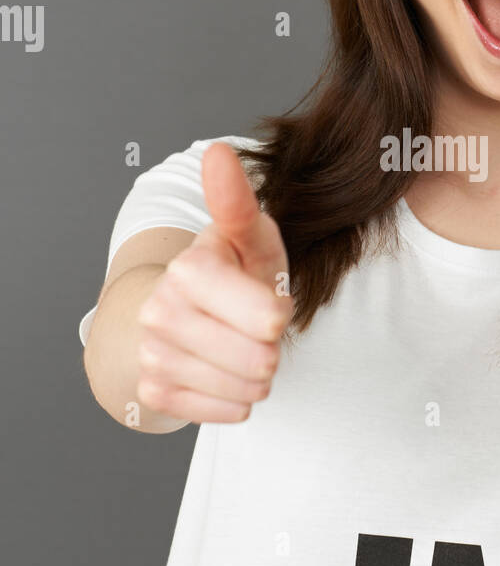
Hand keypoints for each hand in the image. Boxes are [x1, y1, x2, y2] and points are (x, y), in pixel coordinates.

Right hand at [136, 142, 293, 423]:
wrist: (182, 310)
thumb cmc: (232, 268)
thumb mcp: (248, 233)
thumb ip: (239, 201)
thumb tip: (218, 152)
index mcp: (189, 270)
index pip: (271, 320)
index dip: (280, 311)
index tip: (262, 294)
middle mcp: (161, 313)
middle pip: (261, 360)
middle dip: (269, 346)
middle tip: (251, 325)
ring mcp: (153, 355)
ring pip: (247, 391)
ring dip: (255, 373)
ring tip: (239, 344)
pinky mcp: (154, 392)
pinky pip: (226, 413)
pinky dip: (236, 398)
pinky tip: (225, 372)